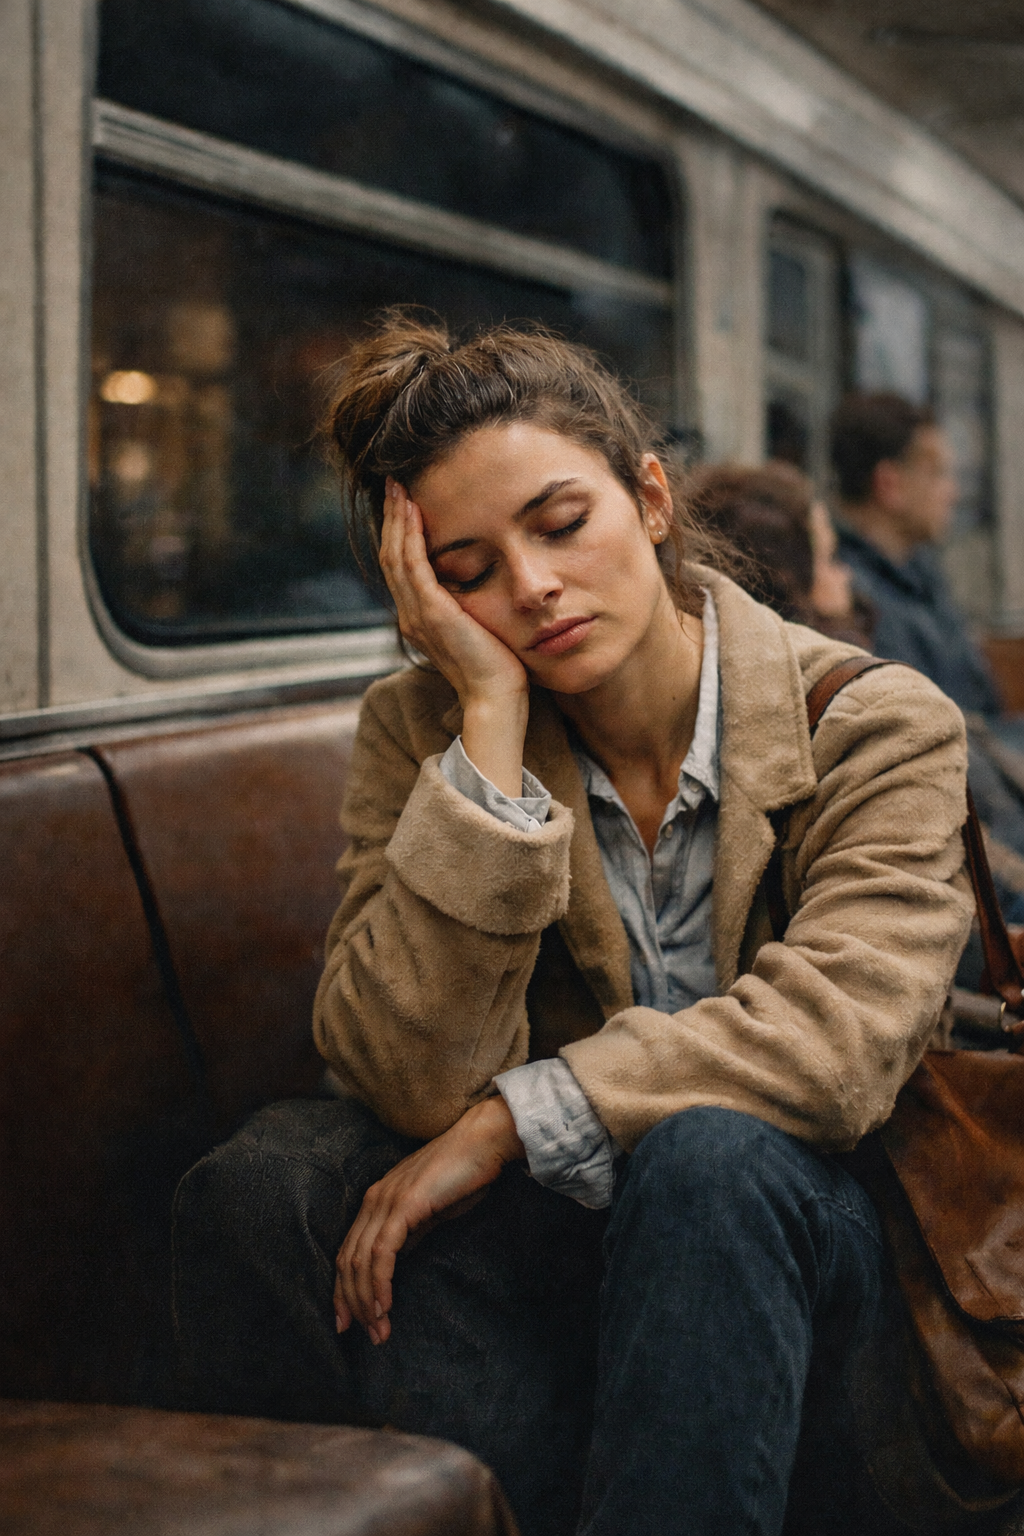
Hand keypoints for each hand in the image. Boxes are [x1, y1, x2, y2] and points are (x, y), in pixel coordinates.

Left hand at [334, 1096, 524, 1344]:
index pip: (347, 1252)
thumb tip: (397, 1261)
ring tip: (379, 1331)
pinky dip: (379, 1283)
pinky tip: (385, 1307)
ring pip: (361, 1261)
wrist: (484, 1142)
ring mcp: (386, 1201)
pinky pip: (382, 1252)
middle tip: (367, 1337)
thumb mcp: (429, 1211)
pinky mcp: (403, 1206)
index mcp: (377, 1200)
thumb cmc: (464, 1175)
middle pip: (347, 1261)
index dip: (343, 1290)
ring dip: (367, 1302)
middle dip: (352, 1304)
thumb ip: (410, 1232)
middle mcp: (373, 1200)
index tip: (347, 1322)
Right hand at [379, 481, 528, 796]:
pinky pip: (413, 566)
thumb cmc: (499, 667)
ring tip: (399, 488)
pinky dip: (411, 537)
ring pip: (397, 557)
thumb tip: (483, 582)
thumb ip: (471, 607)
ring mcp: (418, 615)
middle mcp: (412, 615)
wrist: (496, 699)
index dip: (401, 533)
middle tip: (394, 484)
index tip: (407, 502)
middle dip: (393, 518)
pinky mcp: (432, 614)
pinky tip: (414, 512)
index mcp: (421, 618)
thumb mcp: (480, 629)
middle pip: (393, 556)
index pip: (403, 567)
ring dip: (398, 519)